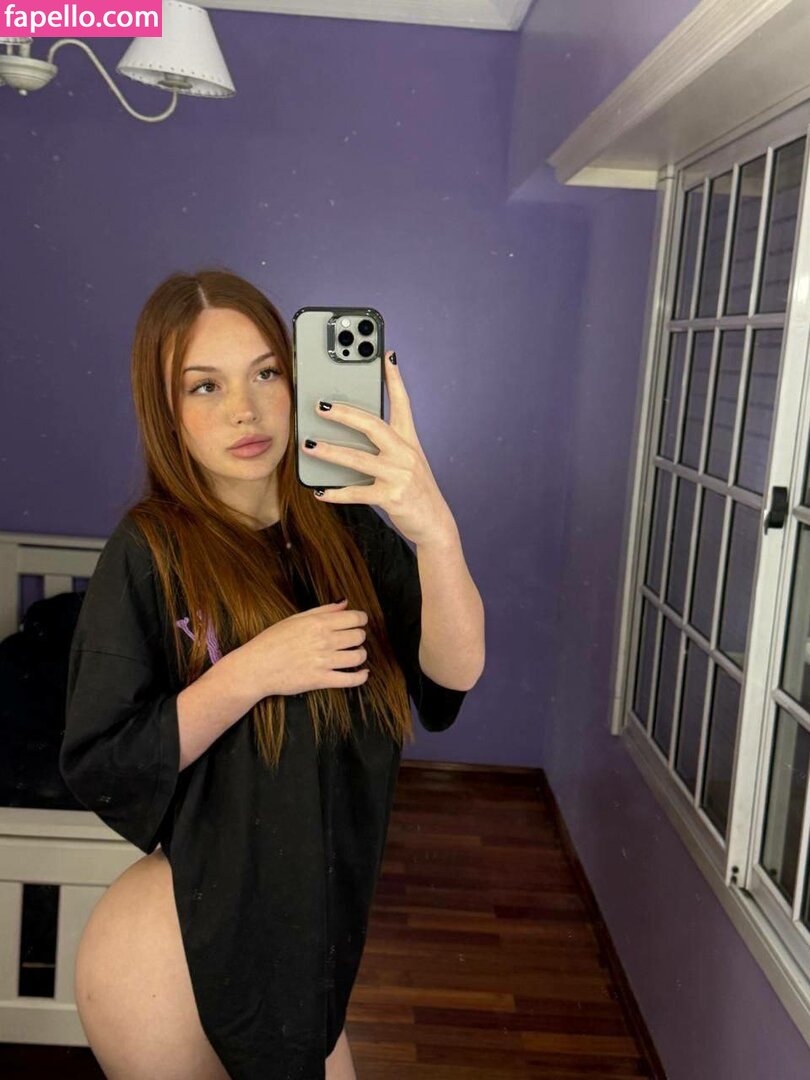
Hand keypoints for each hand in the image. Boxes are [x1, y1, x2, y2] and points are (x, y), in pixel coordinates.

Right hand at [242, 599, 369, 697]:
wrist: (255, 667)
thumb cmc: (271, 641)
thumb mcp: (295, 619)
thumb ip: (323, 610)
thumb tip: (344, 602)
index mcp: (318, 623)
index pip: (355, 618)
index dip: (361, 619)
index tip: (359, 622)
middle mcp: (324, 641)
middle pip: (359, 636)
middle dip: (359, 636)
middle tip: (353, 639)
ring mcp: (323, 661)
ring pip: (358, 656)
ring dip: (360, 655)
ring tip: (354, 655)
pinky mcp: (321, 680)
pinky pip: (350, 680)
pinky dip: (361, 677)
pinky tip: (362, 673)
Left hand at [301, 350, 456, 546]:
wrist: (435, 523)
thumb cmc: (415, 490)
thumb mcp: (408, 462)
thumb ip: (385, 445)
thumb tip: (350, 434)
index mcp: (409, 441)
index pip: (402, 403)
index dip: (394, 378)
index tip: (386, 355)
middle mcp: (405, 453)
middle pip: (373, 425)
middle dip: (345, 413)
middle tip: (320, 406)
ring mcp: (399, 475)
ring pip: (358, 458)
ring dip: (330, 451)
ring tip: (308, 445)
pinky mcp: (391, 497)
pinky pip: (357, 492)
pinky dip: (336, 493)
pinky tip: (320, 491)